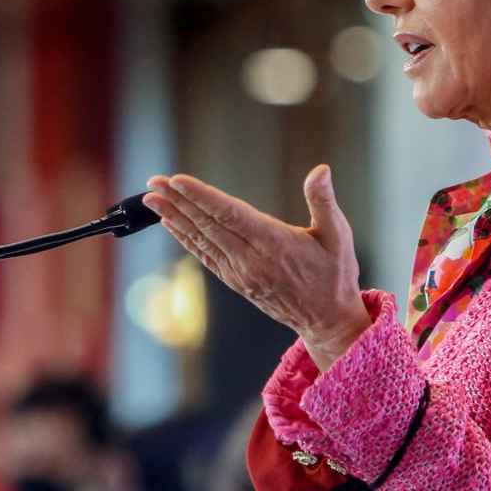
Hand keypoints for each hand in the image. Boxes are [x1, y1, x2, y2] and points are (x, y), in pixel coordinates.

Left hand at [143, 166, 370, 371]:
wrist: (327, 320)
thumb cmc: (335, 275)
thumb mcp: (339, 235)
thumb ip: (324, 201)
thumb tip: (320, 170)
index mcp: (275, 244)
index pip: (230, 214)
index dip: (201, 197)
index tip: (177, 181)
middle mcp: (251, 259)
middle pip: (207, 225)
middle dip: (178, 201)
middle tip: (153, 183)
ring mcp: (240, 273)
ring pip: (201, 240)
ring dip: (174, 217)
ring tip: (152, 199)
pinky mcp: (236, 281)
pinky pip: (205, 256)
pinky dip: (185, 239)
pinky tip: (170, 224)